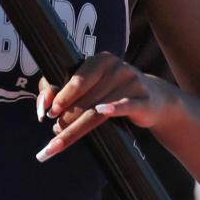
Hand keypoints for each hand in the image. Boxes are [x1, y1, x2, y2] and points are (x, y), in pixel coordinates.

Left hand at [34, 52, 171, 161]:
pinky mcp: (144, 99)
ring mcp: (132, 82)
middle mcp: (116, 67)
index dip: (62, 97)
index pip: (77, 80)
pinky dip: (114, 108)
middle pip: (86, 97)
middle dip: (68, 117)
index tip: (49, 113)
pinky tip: (103, 111)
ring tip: (63, 138)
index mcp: (101, 60)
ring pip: (99, 107)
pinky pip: (126, 104)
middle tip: (55, 132)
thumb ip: (64, 91)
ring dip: (79, 125)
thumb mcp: (92, 87)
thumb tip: (44, 104)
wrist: (154, 99)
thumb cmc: (113, 92)